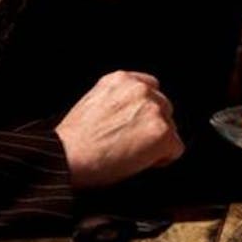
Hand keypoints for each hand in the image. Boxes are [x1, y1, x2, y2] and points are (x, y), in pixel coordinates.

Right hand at [56, 71, 183, 188]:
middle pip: (164, 108)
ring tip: (130, 154)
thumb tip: (132, 113)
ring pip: (170, 128)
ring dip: (156, 142)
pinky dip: (163, 159)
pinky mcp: (161, 132)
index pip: (150, 88)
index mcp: (121, 79)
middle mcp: (141, 89)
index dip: (144, 110)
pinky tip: (140, 163)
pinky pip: (176, 149)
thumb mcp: (93, 102)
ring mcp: (153, 109)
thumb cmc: (72, 140)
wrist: (65, 158)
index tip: (136, 125)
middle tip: (130, 144)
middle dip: (151, 126)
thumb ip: (118, 99)